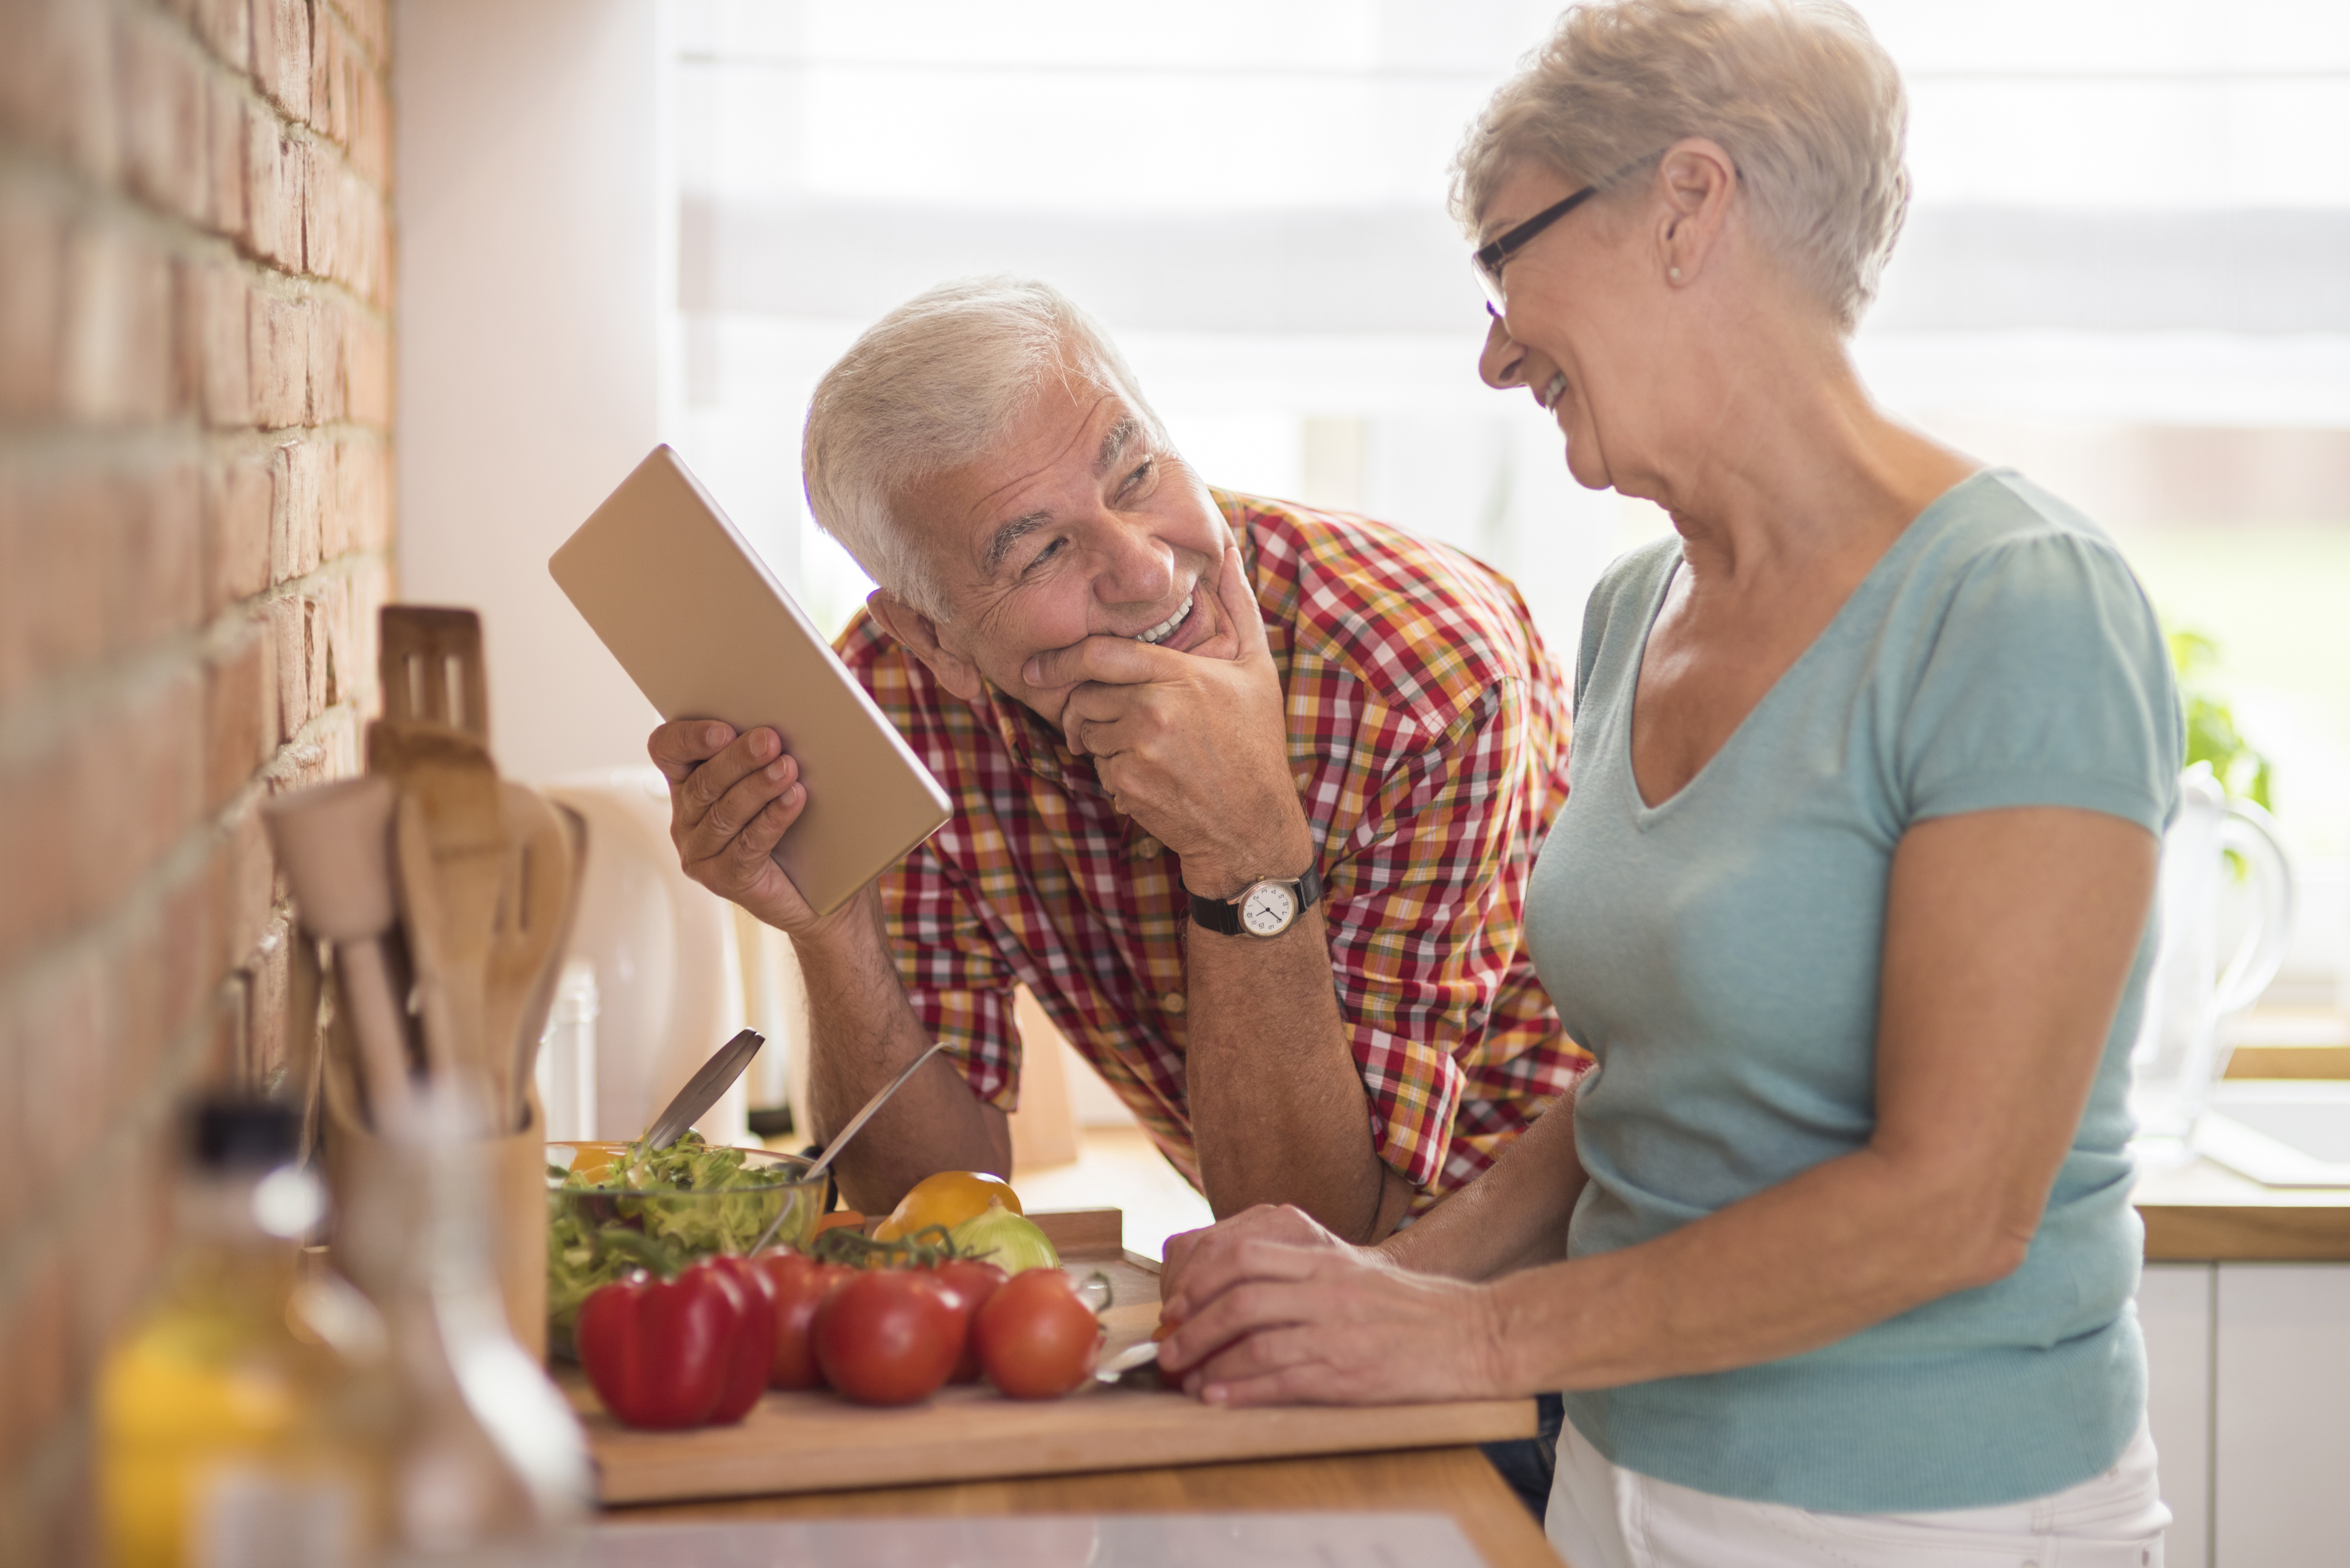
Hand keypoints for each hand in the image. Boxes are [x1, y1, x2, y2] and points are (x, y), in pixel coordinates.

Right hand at [646, 720, 832, 935]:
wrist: (812, 889)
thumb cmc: (792, 828)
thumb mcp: (771, 780)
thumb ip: (762, 752)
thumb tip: (777, 727)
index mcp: (688, 783)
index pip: (667, 749)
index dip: (688, 738)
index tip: (723, 729)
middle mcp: (686, 818)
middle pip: (703, 782)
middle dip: (738, 759)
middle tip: (770, 741)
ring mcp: (701, 851)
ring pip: (723, 813)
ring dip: (758, 787)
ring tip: (787, 768)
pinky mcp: (724, 879)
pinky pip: (746, 846)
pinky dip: (771, 820)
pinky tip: (792, 800)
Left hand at [1022, 546, 1308, 898]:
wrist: (1253, 823)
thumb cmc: (1256, 741)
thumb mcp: (1257, 667)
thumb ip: (1238, 605)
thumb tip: (1229, 550)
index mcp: (1179, 675)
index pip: (1099, 654)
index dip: (1061, 658)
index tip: (1037, 667)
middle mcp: (1154, 710)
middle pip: (1084, 696)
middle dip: (1085, 706)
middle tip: (1103, 718)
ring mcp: (1138, 751)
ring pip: (1088, 733)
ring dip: (1103, 740)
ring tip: (1145, 747)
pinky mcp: (1129, 786)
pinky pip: (1099, 769)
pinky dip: (1115, 772)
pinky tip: (1152, 776)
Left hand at [1154, 1209, 1513, 1407]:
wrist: (1475, 1335)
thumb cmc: (1413, 1308)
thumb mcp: (1357, 1271)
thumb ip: (1306, 1271)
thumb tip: (1245, 1286)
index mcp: (1327, 1260)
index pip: (1245, 1255)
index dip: (1201, 1278)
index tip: (1178, 1303)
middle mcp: (1327, 1290)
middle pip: (1239, 1297)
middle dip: (1193, 1325)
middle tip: (1169, 1347)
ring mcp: (1338, 1332)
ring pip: (1254, 1340)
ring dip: (1209, 1361)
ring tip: (1186, 1378)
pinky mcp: (1351, 1374)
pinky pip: (1283, 1380)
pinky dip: (1243, 1390)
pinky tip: (1219, 1397)